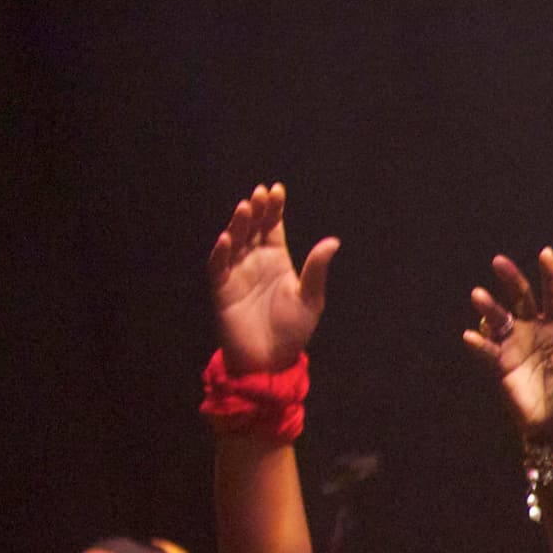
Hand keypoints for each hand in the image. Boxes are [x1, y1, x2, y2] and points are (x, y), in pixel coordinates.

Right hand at [208, 182, 335, 374]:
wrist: (271, 361)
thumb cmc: (292, 332)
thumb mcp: (310, 299)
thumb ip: (316, 270)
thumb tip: (333, 241)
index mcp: (277, 260)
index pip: (273, 227)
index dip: (274, 208)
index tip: (277, 190)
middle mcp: (255, 261)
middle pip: (253, 228)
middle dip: (256, 210)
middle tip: (260, 193)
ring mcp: (237, 273)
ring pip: (235, 241)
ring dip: (238, 224)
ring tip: (245, 207)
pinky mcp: (222, 289)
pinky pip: (218, 266)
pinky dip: (221, 252)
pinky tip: (227, 239)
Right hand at [464, 247, 552, 443]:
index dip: (550, 275)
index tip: (545, 254)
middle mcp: (533, 329)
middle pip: (520, 298)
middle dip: (510, 279)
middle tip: (499, 262)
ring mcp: (514, 345)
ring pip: (499, 318)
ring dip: (489, 307)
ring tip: (479, 296)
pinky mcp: (500, 364)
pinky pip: (487, 350)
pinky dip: (479, 343)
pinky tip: (472, 336)